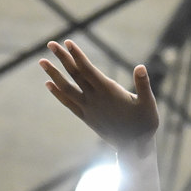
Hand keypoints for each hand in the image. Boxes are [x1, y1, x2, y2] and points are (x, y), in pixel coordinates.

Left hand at [40, 39, 158, 154]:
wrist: (134, 147)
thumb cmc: (144, 124)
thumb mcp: (148, 103)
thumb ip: (143, 85)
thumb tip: (140, 67)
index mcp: (109, 91)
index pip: (88, 69)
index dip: (77, 55)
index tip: (67, 42)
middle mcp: (95, 98)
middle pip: (75, 75)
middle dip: (62, 58)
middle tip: (51, 44)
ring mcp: (88, 108)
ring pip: (67, 88)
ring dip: (54, 74)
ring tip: (42, 61)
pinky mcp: (86, 118)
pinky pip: (68, 103)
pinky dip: (58, 94)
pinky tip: (49, 84)